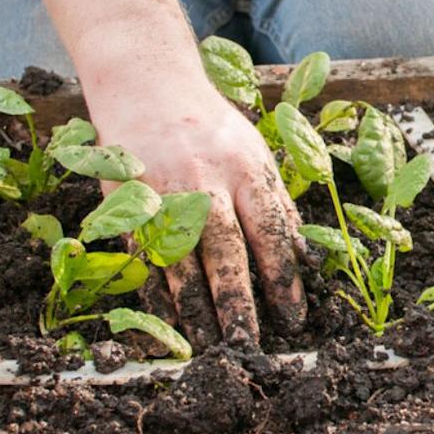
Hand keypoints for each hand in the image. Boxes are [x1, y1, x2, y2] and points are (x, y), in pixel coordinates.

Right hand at [88, 81, 305, 347]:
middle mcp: (204, 180)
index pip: (269, 230)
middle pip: (224, 250)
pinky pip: (145, 254)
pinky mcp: (127, 201)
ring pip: (180, 260)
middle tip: (248, 346)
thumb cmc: (211, 128)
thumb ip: (278, 204)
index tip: (294, 318)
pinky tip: (170, 320)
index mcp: (244, 167)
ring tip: (209, 345)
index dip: (283, 278)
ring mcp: (161, 192)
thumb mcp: (255, 153)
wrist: (146, 88)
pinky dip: (157, 290)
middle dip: (237, 302)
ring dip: (195, 308)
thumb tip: (305, 258)